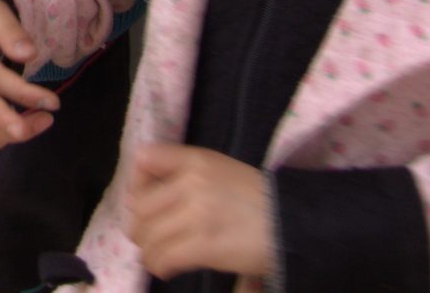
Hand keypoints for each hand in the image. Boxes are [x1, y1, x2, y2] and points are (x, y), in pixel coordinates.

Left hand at [128, 144, 273, 280]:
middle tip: (149, 239)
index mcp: (196, 160)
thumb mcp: (221, 171)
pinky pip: (165, 257)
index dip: (136, 184)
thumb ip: (186, 175)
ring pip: (150, 235)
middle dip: (140, 227)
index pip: (144, 160)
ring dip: (149, 251)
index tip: (143, 202)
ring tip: (159, 257)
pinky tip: (167, 269)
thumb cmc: (259, 200)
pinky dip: (160, 266)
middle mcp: (191, 183)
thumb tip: (148, 198)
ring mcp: (197, 214)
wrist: (293, 223)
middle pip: (140, 206)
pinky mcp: (204, 245)